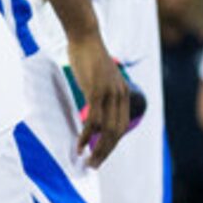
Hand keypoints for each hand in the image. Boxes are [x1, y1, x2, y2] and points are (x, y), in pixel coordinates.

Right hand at [65, 31, 131, 165]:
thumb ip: (101, 93)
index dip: (111, 143)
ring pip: (105, 130)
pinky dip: (86, 136)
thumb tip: (94, 108)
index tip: (100, 154)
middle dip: (106, 152)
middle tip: (94, 165)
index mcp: (123, 93)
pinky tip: (80, 145)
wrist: (85, 36)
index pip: (121, 126)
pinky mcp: (96, 92)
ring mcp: (109, 94)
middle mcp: (120, 95)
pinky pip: (92, 121)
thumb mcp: (100, 77)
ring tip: (87, 161)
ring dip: (97, 149)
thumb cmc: (89, 56)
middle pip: (116, 132)